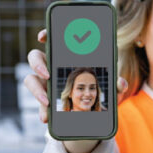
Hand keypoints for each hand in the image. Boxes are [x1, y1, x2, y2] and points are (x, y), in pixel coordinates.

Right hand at [24, 29, 127, 152]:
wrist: (94, 113)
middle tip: (47, 75)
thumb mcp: (112, 88)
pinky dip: (42, 111)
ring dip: (36, 90)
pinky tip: (46, 118)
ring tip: (47, 102)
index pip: (52, 39)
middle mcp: (51, 66)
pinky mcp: (45, 100)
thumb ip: (117, 84)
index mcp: (66, 56)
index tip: (42, 36)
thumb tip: (121, 83)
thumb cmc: (102, 90)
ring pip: (31, 80)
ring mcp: (45, 83)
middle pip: (35, 57)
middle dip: (37, 64)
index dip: (46, 34)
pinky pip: (39, 103)